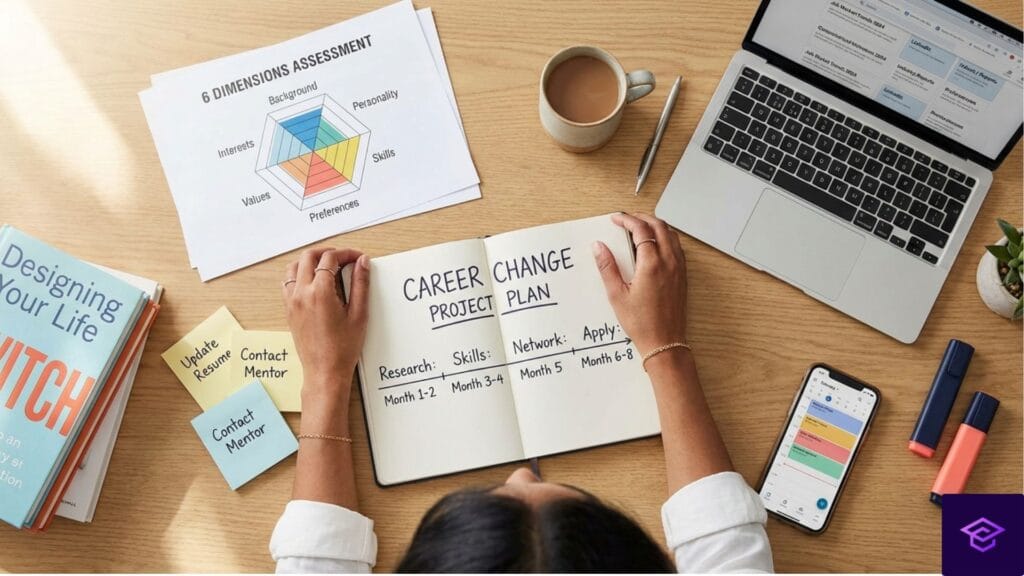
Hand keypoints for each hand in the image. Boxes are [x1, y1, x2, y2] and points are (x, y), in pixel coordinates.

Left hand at [282, 248, 370, 403]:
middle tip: (343, 258)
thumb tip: (363, 263)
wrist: (325, 371)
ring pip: (294, 266)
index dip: (346, 253)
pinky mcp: (288, 310)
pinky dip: (300, 274)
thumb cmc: (343, 349)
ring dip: (311, 260)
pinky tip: (314, 281)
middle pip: (309, 256)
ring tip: (328, 266)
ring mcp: (292, 301)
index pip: (330, 259)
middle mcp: (301, 293)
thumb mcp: (359, 314)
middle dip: (327, 252)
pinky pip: (288, 282)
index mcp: (320, 292)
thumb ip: (361, 284)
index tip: (357, 258)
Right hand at [593, 213, 687, 354]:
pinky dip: (665, 238)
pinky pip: (677, 247)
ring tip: (640, 228)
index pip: (641, 230)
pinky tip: (654, 245)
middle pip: (659, 226)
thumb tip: (599, 247)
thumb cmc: (642, 323)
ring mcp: (678, 268)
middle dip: (642, 218)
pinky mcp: (682, 276)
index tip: (616, 219)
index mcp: (652, 265)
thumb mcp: (617, 295)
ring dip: (656, 226)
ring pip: (671, 234)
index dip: (627, 220)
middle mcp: (669, 262)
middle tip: (627, 219)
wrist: (664, 341)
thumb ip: (607, 267)